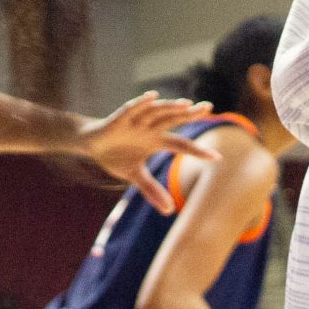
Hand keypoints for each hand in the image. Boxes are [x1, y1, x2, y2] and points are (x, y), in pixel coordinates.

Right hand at [69, 92, 217, 212]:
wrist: (92, 143)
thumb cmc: (116, 155)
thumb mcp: (134, 175)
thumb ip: (151, 189)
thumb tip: (169, 211)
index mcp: (156, 141)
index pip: (181, 144)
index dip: (197, 151)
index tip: (217, 157)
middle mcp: (150, 128)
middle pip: (173, 119)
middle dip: (189, 114)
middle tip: (208, 107)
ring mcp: (136, 121)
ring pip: (156, 111)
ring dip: (170, 107)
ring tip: (185, 104)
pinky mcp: (120, 118)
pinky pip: (132, 108)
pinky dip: (141, 103)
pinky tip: (152, 97)